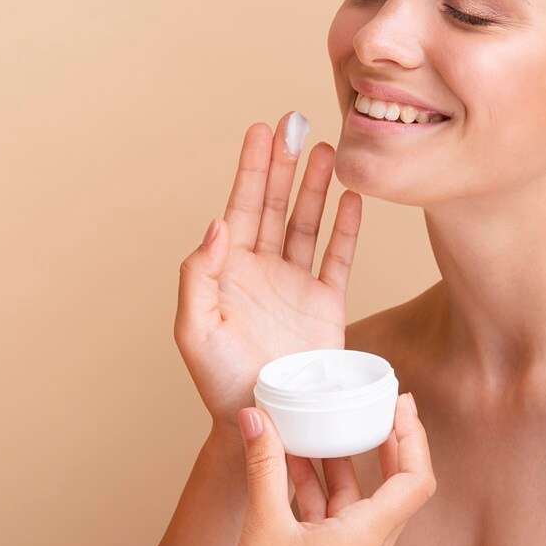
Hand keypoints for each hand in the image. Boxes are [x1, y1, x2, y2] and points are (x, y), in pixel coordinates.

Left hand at [175, 114, 362, 433]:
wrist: (264, 422)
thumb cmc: (220, 382)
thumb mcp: (194, 329)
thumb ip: (199, 275)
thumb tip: (219, 224)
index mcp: (229, 271)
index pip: (241, 207)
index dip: (252, 169)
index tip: (261, 131)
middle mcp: (263, 270)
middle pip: (275, 204)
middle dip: (284, 164)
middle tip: (297, 123)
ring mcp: (295, 285)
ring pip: (307, 223)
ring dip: (316, 187)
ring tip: (327, 150)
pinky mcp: (326, 305)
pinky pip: (337, 258)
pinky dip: (346, 228)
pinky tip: (351, 198)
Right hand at [225, 396, 435, 545]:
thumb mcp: (263, 528)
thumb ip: (263, 468)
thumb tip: (255, 417)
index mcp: (367, 540)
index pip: (416, 482)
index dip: (414, 438)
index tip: (400, 403)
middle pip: (393, 485)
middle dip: (384, 440)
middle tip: (378, 402)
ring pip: (355, 498)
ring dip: (338, 458)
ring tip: (320, 419)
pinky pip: (329, 514)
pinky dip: (313, 483)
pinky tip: (290, 459)